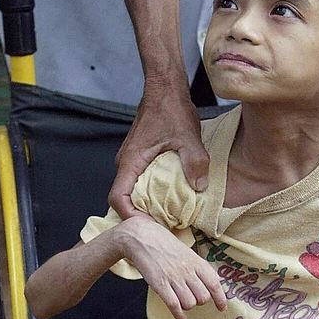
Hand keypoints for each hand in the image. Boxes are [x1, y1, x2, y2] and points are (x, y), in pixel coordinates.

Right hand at [110, 87, 208, 218]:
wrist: (164, 87)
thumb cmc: (171, 108)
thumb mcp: (188, 136)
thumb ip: (194, 162)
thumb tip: (200, 188)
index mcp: (131, 162)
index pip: (118, 198)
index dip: (130, 218)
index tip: (149, 228)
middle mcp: (126, 164)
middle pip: (124, 200)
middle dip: (141, 218)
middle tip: (163, 231)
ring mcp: (131, 161)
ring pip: (132, 192)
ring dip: (146, 207)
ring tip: (168, 219)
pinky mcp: (138, 158)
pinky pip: (139, 182)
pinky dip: (151, 195)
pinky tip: (169, 200)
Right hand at [120, 214, 226, 318]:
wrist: (142, 237)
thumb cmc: (165, 245)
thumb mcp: (188, 253)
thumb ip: (200, 267)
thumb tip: (213, 282)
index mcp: (197, 262)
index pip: (214, 284)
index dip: (220, 299)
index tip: (221, 308)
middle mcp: (187, 271)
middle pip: (203, 297)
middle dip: (200, 301)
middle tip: (193, 298)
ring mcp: (173, 278)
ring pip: (190, 303)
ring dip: (188, 306)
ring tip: (182, 301)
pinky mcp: (159, 284)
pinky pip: (174, 305)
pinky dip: (178, 315)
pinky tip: (180, 318)